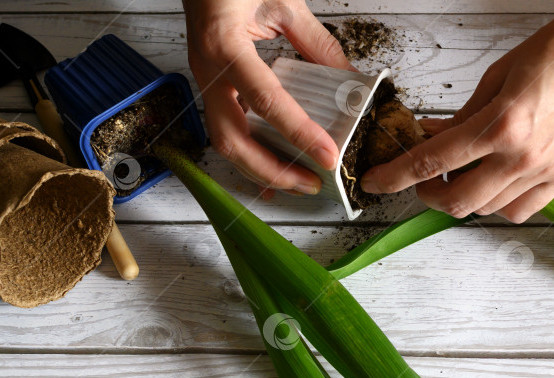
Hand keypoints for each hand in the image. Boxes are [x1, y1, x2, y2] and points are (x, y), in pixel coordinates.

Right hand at [183, 0, 353, 194]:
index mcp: (225, 45)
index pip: (266, 100)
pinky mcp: (210, 86)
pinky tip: (273, 170)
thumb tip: (349, 78)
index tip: (327, 154)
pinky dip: (251, 154)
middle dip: (273, 170)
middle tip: (311, 183)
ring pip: (225, 141)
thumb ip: (316, 42)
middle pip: (232, 139)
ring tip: (298, 182)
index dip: (298, 132)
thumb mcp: (282, 1)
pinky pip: (227, 129)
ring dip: (261, 169)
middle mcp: (208, 70)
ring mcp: (205, 81)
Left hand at [361, 0, 553, 221]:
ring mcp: (548, 171)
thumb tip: (433, 137)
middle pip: (456, 201)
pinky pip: (521, 210)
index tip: (375, 181)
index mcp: (502, 124)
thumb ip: (461, 116)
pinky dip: (496, 203)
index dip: (394, 176)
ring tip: (458, 173)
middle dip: (426, 193)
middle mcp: (524, 156)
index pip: (431, 162)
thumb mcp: (496, 76)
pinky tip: (491, 182)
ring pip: (486, 209)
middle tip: (420, 177)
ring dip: (461, 196)